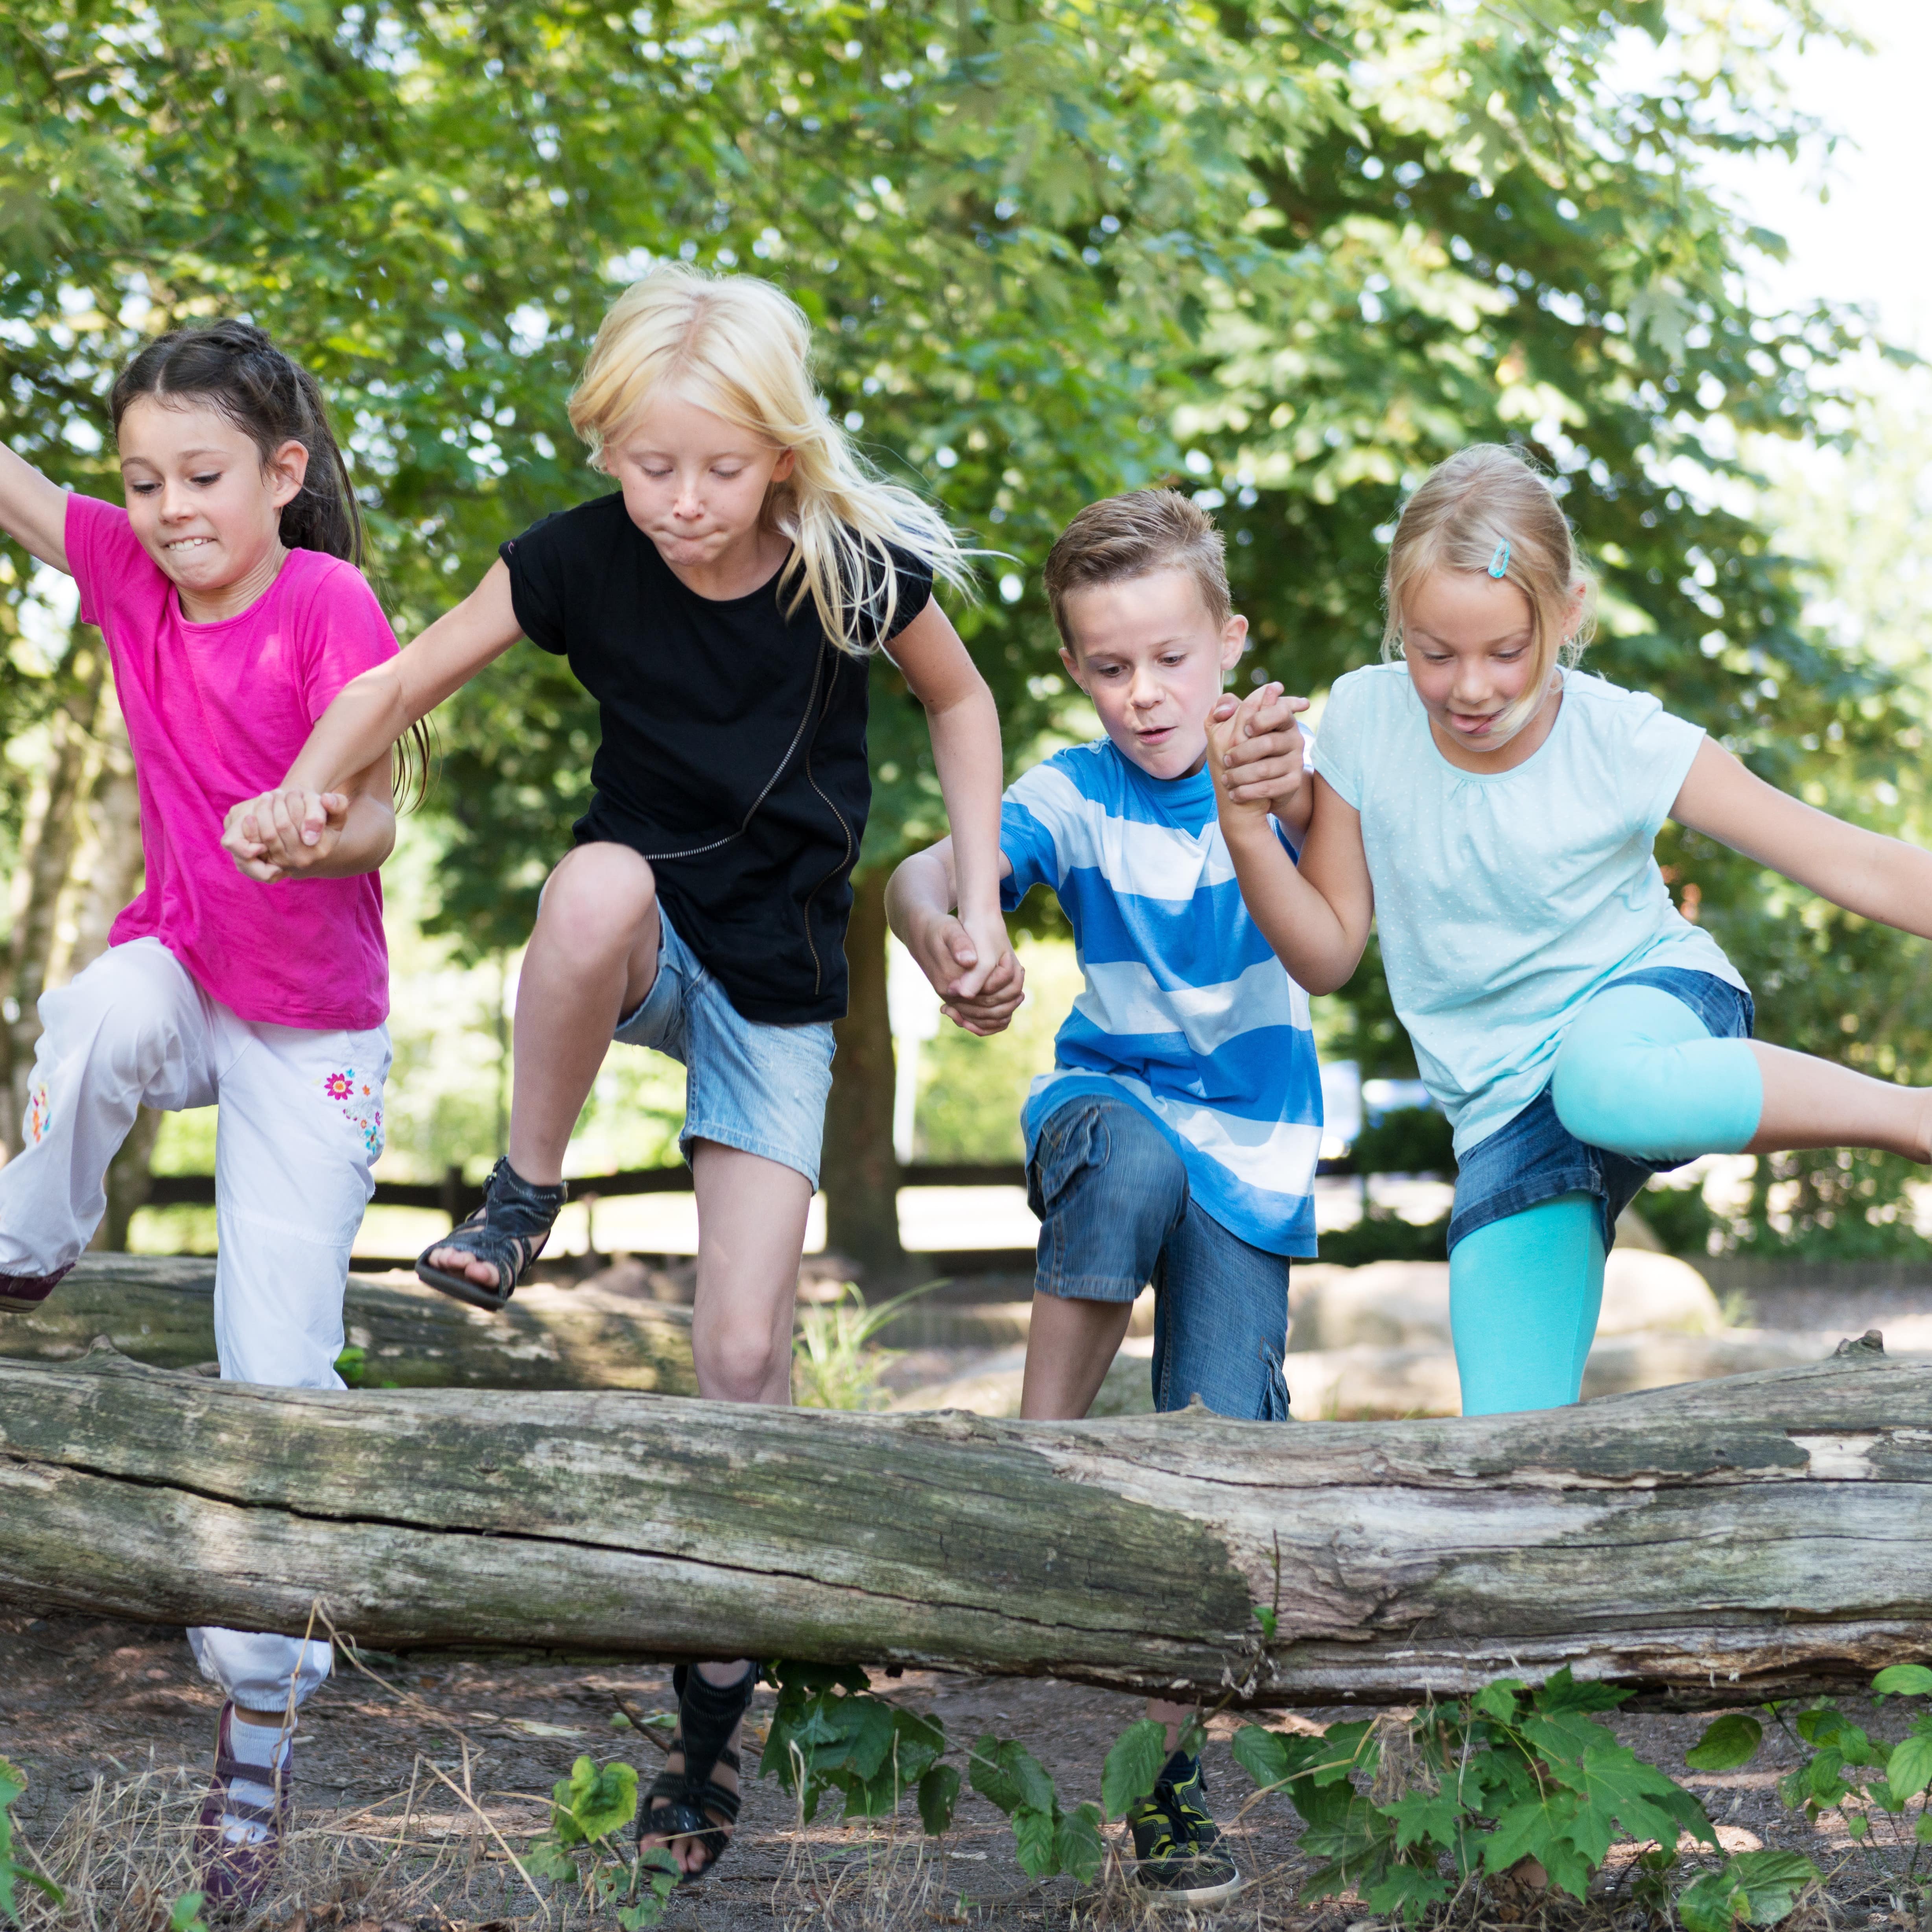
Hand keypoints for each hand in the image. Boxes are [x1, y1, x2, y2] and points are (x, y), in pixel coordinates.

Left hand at [222, 787, 350, 881]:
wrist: (307, 840)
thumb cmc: (321, 821)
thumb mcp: (336, 813)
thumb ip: (338, 805)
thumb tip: (326, 800)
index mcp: (320, 848)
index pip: (302, 820)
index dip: (293, 801)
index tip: (293, 790)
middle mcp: (302, 860)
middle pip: (282, 825)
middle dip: (277, 804)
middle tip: (278, 792)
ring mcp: (284, 863)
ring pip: (268, 833)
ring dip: (263, 811)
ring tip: (267, 798)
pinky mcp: (268, 862)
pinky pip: (255, 843)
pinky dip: (251, 827)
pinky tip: (252, 814)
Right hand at [906, 905, 1024, 1036]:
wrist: (919, 932)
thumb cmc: (938, 928)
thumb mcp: (950, 929)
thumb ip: (960, 944)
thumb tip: (970, 961)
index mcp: (950, 981)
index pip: (982, 999)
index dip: (1003, 995)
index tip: (1018, 983)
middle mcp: (948, 994)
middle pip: (981, 1012)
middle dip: (1003, 1007)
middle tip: (1021, 996)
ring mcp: (948, 996)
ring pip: (976, 1017)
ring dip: (997, 1014)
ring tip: (1015, 999)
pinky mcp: (950, 994)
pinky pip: (970, 1014)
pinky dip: (986, 1016)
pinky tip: (1001, 1007)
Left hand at [1210, 684, 1310, 808]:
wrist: (1259, 786)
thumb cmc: (1242, 749)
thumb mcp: (1231, 726)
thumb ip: (1226, 709)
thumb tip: (1226, 709)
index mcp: (1282, 718)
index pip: (1280, 710)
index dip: (1260, 719)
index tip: (1245, 728)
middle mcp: (1294, 738)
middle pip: (1268, 742)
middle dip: (1241, 753)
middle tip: (1226, 760)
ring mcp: (1296, 761)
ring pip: (1265, 768)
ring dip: (1239, 775)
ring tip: (1226, 779)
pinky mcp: (1293, 782)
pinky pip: (1268, 788)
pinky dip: (1246, 792)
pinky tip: (1234, 794)